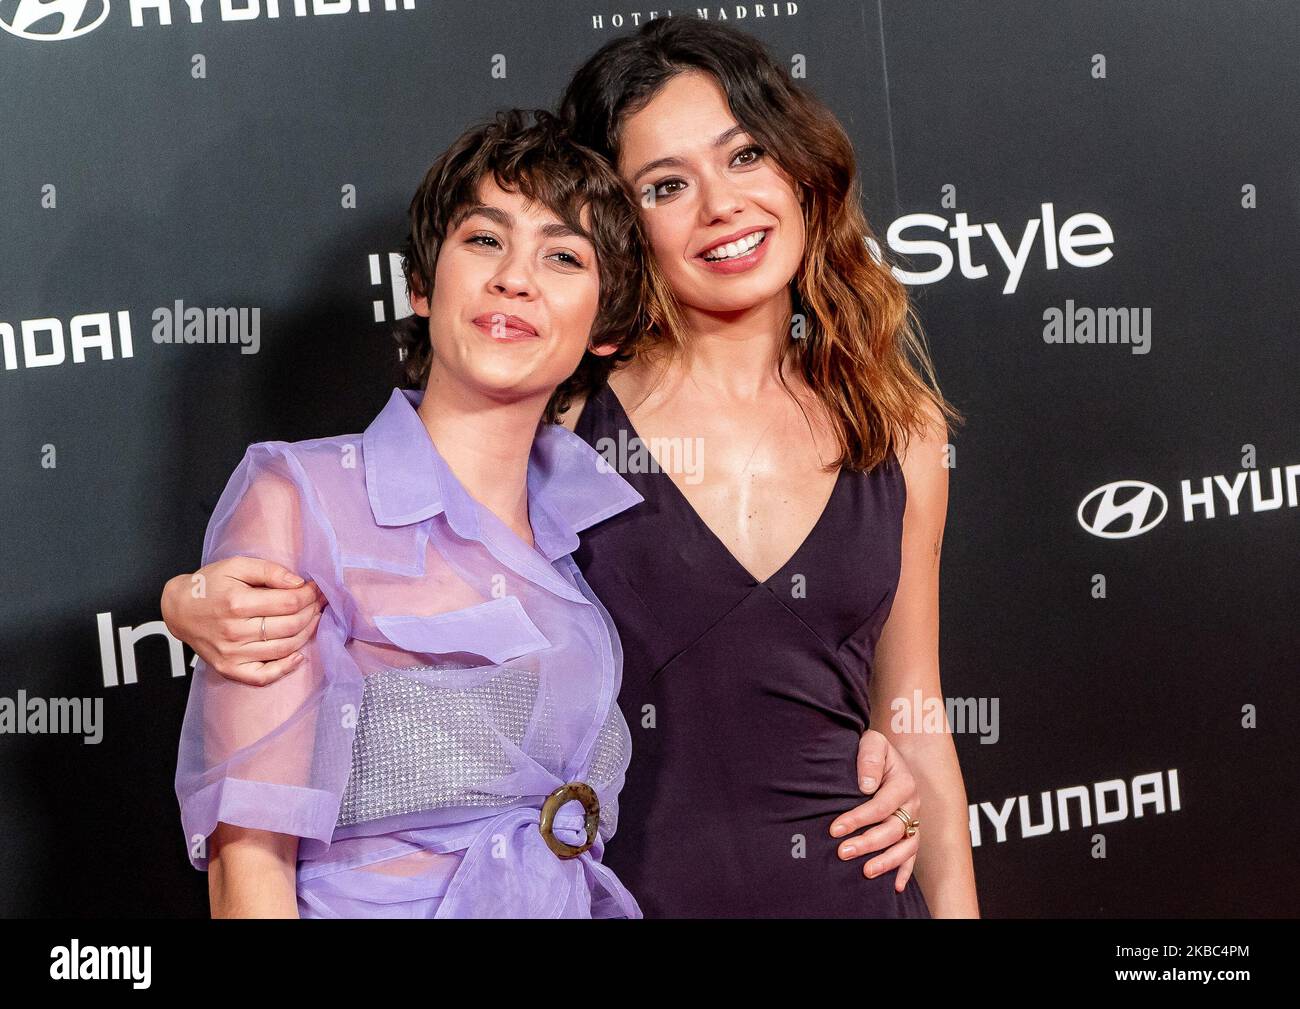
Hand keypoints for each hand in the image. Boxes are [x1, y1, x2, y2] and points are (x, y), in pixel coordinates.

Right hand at [160, 556, 325, 685]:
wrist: (179, 609)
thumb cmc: (209, 585)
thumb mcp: (236, 566)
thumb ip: (269, 571)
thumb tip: (299, 583)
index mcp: (237, 603)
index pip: (289, 602)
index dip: (310, 595)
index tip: (317, 588)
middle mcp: (234, 631)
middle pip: (290, 626)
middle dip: (312, 611)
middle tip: (319, 602)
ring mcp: (232, 654)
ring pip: (284, 648)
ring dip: (307, 633)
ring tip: (313, 619)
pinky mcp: (229, 669)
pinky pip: (264, 676)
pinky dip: (286, 668)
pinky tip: (299, 655)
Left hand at [828, 729, 920, 890]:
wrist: (885, 755)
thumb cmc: (874, 750)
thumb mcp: (872, 742)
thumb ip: (869, 758)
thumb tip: (865, 786)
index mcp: (903, 783)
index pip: (880, 806)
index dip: (858, 819)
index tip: (835, 829)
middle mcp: (912, 804)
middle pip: (892, 830)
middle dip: (867, 843)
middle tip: (842, 852)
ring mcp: (913, 820)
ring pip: (905, 847)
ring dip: (886, 861)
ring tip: (865, 872)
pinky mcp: (911, 831)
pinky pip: (912, 855)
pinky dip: (905, 871)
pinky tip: (895, 887)